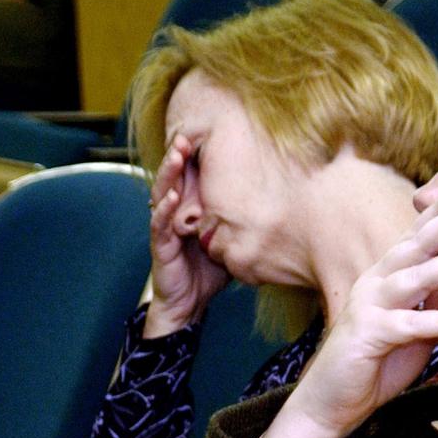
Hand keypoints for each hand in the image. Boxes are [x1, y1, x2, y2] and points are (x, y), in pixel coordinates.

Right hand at [144, 134, 230, 336]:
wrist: (190, 303)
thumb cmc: (208, 272)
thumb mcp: (230, 242)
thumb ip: (242, 224)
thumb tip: (277, 210)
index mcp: (191, 209)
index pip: (191, 178)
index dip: (195, 158)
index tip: (204, 135)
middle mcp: (175, 213)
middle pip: (175, 178)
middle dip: (179, 156)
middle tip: (185, 134)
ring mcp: (165, 227)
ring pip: (164, 193)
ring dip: (169, 173)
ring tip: (177, 155)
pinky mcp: (160, 244)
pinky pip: (160, 223)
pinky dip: (164, 209)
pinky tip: (171, 197)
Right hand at [259, 184, 437, 437]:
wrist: (333, 402)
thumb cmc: (374, 365)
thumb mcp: (413, 332)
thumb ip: (434, 309)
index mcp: (384, 278)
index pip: (414, 239)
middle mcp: (375, 284)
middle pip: (414, 245)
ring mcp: (370, 307)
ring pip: (413, 277)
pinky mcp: (370, 335)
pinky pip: (412, 325)